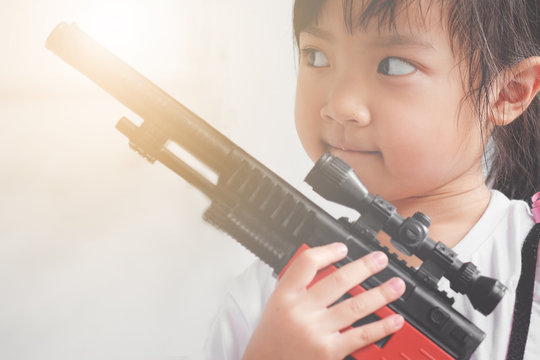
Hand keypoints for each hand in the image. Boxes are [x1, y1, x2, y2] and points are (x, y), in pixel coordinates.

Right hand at [242, 243, 405, 359]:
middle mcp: (300, 311)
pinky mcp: (328, 352)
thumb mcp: (277, 305)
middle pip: (338, 281)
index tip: (343, 248)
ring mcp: (315, 331)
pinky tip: (394, 319)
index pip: (307, 263)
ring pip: (355, 306)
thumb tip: (329, 268)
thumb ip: (299, 287)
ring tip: (396, 285)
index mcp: (285, 295)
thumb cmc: (272, 338)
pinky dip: (381, 326)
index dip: (328, 252)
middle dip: (364, 267)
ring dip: (380, 294)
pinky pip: (361, 335)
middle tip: (380, 259)